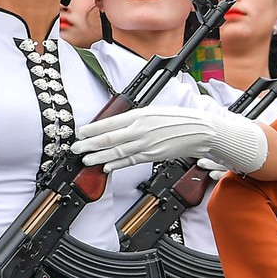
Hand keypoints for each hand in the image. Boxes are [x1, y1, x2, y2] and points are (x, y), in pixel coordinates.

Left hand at [73, 107, 269, 173]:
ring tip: (85, 159)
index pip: (110, 123)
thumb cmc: (179, 119)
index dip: (93, 129)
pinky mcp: (153, 156)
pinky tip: (106, 167)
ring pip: (117, 151)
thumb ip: (135, 118)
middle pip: (110, 138)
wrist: (201, 131)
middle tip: (75, 148)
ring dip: (99, 156)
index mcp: (141, 115)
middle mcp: (142, 129)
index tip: (80, 132)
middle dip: (90, 144)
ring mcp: (147, 144)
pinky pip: (131, 161)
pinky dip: (117, 164)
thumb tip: (116, 124)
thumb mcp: (154, 111)